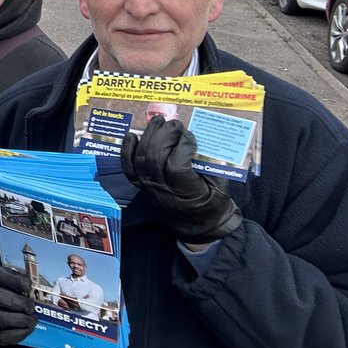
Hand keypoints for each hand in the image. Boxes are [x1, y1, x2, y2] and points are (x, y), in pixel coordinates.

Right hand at [0, 264, 35, 345]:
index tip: (28, 286)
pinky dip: (18, 334)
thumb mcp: (6, 278)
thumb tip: (28, 283)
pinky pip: (0, 336)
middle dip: (18, 302)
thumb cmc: (3, 290)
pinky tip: (27, 329)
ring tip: (32, 319)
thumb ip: (15, 278)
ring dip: (20, 319)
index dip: (14, 280)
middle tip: (31, 306)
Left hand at [121, 116, 242, 242]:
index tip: (190, 136)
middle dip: (164, 136)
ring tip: (158, 121)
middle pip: (155, 158)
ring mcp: (149, 188)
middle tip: (175, 124)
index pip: (176, 166)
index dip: (182, 147)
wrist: (199, 225)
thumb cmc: (213, 203)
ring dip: (148, 136)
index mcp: (186, 192)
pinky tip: (131, 136)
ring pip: (141, 159)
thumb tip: (199, 139)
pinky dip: (127, 150)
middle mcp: (162, 190)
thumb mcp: (220, 186)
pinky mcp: (141, 185)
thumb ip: (211, 165)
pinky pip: (128, 167)